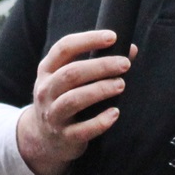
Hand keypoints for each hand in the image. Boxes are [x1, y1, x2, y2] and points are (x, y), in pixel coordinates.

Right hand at [15, 31, 135, 174]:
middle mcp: (46, 90)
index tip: (112, 36)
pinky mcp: (64, 136)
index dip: (88, 39)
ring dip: (100, 90)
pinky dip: (100, 121)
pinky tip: (115, 113)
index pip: (64, 48)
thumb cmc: (64, 99)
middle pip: (71, 73)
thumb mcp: (70, 79)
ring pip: (74, 99)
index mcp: (47, 70)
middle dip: (101, 66)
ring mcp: (53, 114)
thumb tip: (130, 49)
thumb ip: (97, 62)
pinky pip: (82, 130)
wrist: (43, 137)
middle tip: (125, 64)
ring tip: (121, 84)